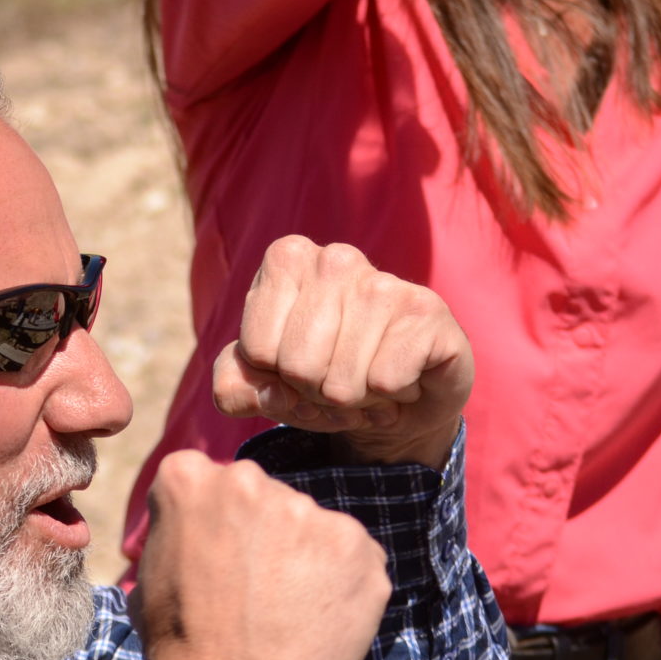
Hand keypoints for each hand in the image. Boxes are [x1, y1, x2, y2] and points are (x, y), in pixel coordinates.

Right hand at [137, 450, 391, 659]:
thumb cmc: (181, 644)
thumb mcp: (151, 568)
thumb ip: (181, 525)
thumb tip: (199, 524)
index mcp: (188, 476)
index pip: (209, 479)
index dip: (217, 522)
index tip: (218, 558)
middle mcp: (248, 478)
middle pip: (265, 495)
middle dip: (263, 532)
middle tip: (255, 589)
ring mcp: (308, 510)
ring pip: (312, 524)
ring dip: (305, 556)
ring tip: (286, 612)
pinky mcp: (357, 545)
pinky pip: (355, 556)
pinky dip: (344, 584)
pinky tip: (319, 621)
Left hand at [212, 236, 470, 468]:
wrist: (400, 396)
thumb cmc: (323, 378)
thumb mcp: (265, 385)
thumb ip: (232, 387)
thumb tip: (257, 393)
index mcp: (286, 259)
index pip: (257, 351)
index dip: (275, 380)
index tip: (297, 371)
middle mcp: (335, 258)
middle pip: (298, 367)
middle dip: (314, 394)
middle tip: (336, 383)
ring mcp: (385, 282)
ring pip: (342, 382)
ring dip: (354, 401)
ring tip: (368, 382)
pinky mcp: (428, 312)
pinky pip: (385, 382)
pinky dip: (390, 398)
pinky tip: (401, 380)